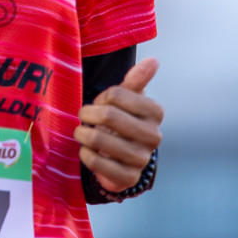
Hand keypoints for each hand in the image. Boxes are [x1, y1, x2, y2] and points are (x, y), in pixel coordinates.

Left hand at [74, 57, 161, 193]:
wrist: (123, 158)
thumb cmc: (123, 121)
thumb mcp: (129, 99)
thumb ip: (137, 80)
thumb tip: (153, 60)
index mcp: (155, 111)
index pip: (115, 94)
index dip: (100, 98)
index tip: (100, 103)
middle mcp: (154, 135)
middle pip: (107, 115)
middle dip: (87, 114)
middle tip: (84, 116)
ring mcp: (142, 158)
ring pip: (98, 139)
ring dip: (82, 134)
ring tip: (82, 133)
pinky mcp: (128, 177)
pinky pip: (96, 162)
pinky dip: (84, 153)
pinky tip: (87, 150)